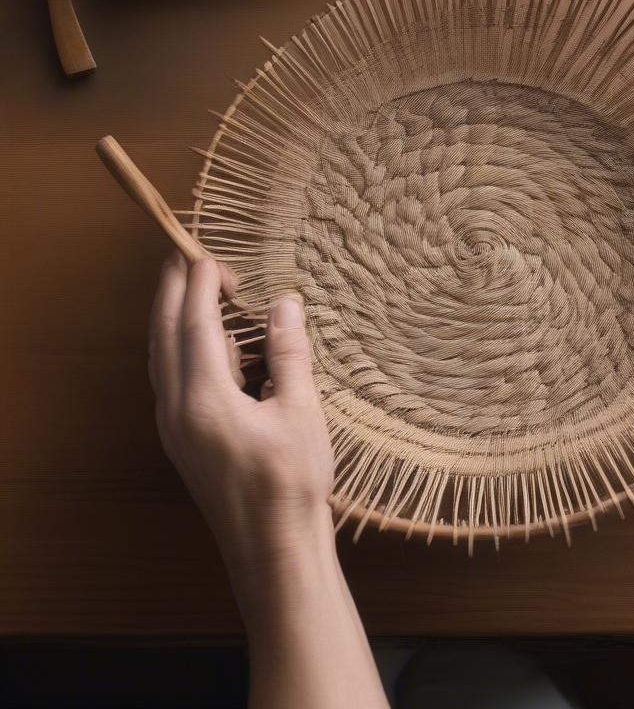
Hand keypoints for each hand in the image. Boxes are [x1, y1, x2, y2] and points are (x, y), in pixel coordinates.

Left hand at [149, 254, 333, 573]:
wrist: (273, 548)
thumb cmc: (292, 482)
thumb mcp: (301, 412)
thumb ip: (289, 354)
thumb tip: (284, 304)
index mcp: (205, 399)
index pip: (195, 326)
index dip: (200, 286)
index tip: (210, 255)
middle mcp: (177, 411)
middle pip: (164, 338)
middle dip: (170, 294)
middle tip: (180, 258)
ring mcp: (174, 429)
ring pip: (162, 360)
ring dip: (169, 320)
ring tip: (185, 290)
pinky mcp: (183, 442)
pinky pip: (170, 381)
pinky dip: (179, 349)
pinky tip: (204, 345)